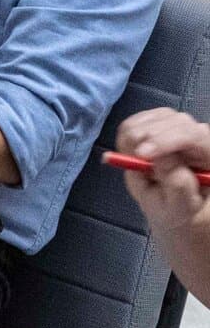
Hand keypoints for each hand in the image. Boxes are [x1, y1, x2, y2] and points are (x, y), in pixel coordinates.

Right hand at [116, 108, 209, 237]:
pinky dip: (126, 135)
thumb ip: (177, 184)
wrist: (171, 205)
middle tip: (131, 161)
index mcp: (209, 155)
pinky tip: (130, 153)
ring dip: (134, 139)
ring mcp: (179, 125)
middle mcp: (198, 135)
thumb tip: (161, 157)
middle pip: (173, 121)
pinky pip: (137, 120)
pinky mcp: (159, 123)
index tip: (141, 154)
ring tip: (133, 162)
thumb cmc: (178, 210)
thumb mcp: (180, 207)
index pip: (192, 135)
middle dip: (147, 139)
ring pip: (153, 118)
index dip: (165, 140)